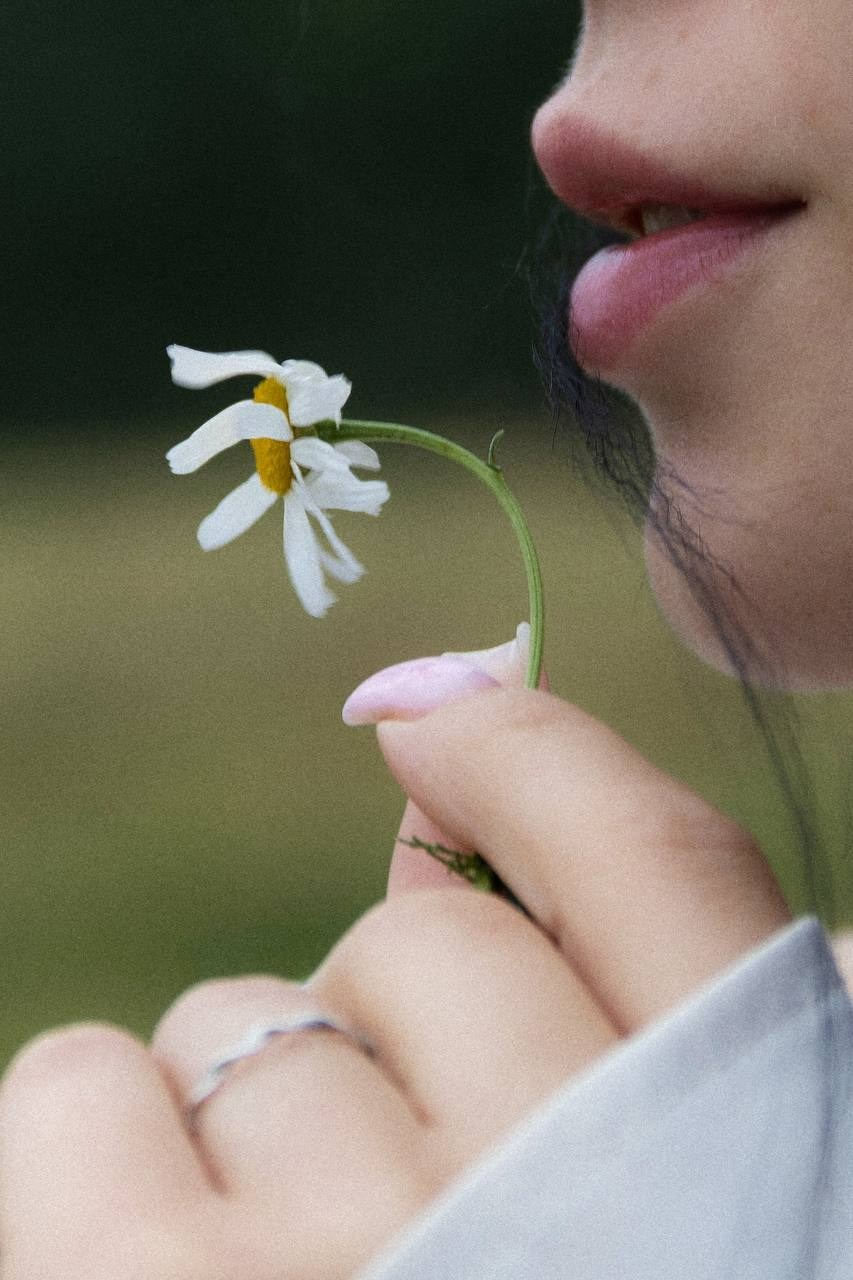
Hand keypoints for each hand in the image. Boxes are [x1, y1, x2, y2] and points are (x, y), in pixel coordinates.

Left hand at [0, 681, 790, 1278]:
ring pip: (238, 1023)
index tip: (436, 731)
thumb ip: (647, 1037)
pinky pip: (77, 1091)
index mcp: (761, 1174)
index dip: (527, 758)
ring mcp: (341, 1274)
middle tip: (415, 1207)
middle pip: (412, 948)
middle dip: (391, 1035)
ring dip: (249, 1120)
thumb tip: (470, 790)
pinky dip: (96, 1154)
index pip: (647, 854)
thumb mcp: (695, 1216)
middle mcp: (574, 1206)